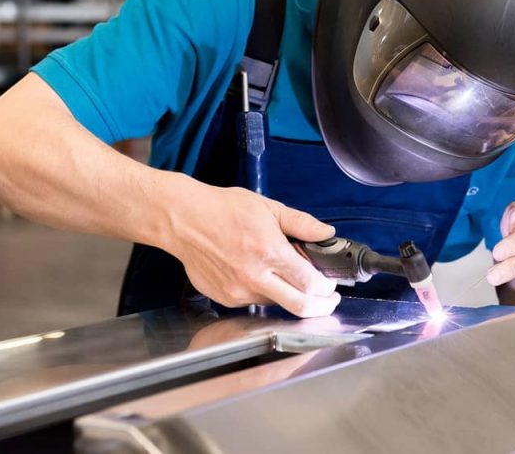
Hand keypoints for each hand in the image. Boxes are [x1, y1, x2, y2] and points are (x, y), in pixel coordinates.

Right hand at [157, 176, 339, 316]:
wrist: (184, 220)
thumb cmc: (223, 210)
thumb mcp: (268, 207)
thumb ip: (301, 223)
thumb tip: (326, 233)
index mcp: (269, 251)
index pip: (309, 283)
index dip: (326, 288)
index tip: (331, 286)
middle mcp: (254, 276)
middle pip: (299, 306)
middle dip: (321, 307)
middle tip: (327, 301)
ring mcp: (238, 291)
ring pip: (276, 304)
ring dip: (288, 295)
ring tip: (286, 276)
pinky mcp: (225, 298)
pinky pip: (254, 301)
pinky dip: (264, 291)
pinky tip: (258, 273)